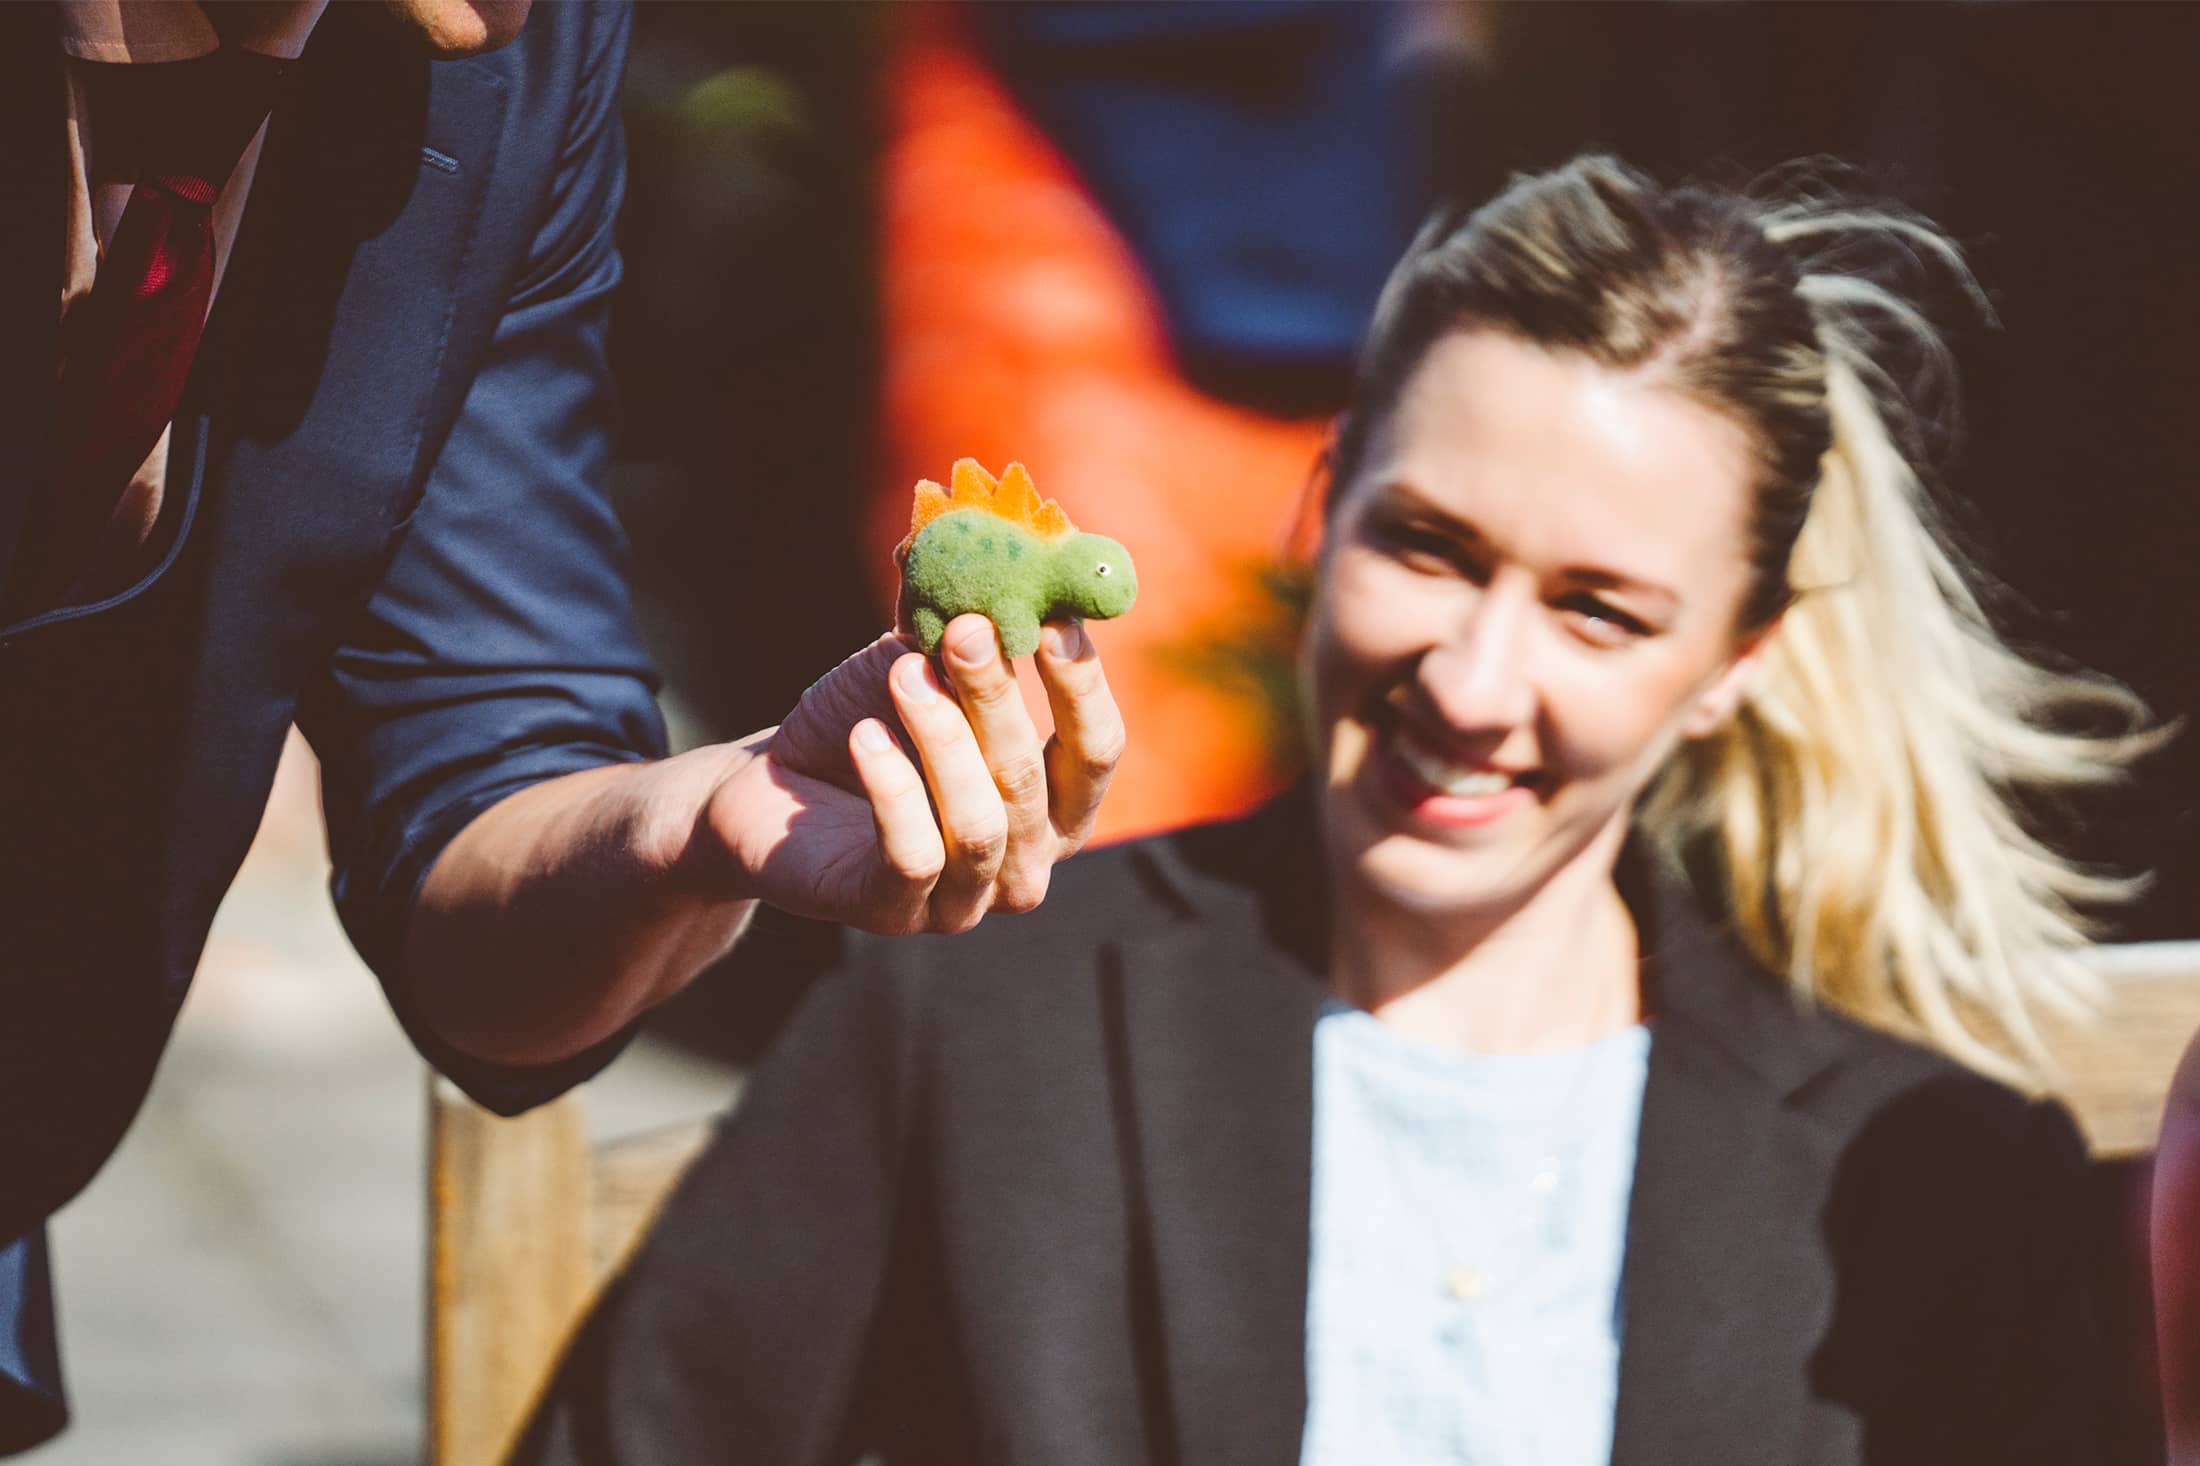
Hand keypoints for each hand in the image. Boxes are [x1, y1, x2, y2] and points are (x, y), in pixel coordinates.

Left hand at [698, 614, 1122, 934]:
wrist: (772, 789)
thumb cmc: (866, 721)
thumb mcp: (919, 662)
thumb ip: (963, 619)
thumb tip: (986, 535)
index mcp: (1057, 803)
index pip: (1099, 749)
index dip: (1083, 685)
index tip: (1054, 617)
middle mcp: (1028, 861)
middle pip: (1032, 777)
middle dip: (998, 695)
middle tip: (963, 628)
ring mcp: (966, 900)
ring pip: (979, 821)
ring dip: (941, 737)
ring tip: (901, 673)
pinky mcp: (897, 913)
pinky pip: (912, 855)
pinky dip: (892, 789)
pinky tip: (864, 737)